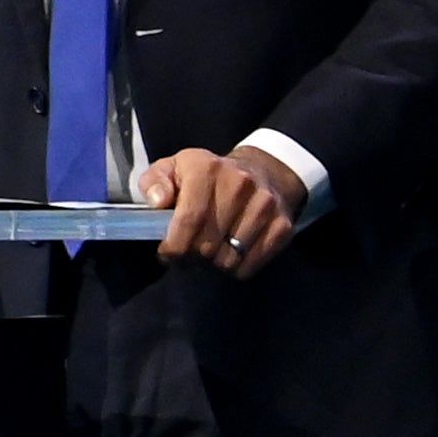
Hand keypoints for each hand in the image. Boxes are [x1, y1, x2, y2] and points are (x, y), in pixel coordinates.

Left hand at [141, 143, 306, 278]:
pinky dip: (234, 268)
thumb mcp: (173, 168)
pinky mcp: (282, 226)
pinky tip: (228, 253)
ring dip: (212, 264)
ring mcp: (265, 205)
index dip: (174, 245)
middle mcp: (240, 184)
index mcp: (207, 168)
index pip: (190, 219)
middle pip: (207, 244)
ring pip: (228, 259)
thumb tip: (158, 202)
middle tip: (185, 255)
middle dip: (190, 257)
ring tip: (207, 251)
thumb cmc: (206, 176)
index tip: (168, 253)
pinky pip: (249, 265)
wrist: (261, 172)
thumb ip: (155, 182)